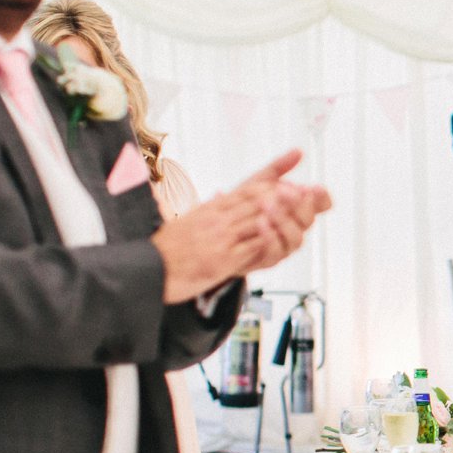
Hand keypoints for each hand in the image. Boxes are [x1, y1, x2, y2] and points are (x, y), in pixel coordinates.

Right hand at [154, 151, 327, 302]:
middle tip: (306, 192)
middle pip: (256, 200)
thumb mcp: (187, 223)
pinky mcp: (221, 258)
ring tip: (302, 210)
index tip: (291, 182)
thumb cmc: (165, 250)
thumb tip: (219, 198)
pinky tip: (284, 236)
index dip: (271, 184)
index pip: (246, 190)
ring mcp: (220, 238)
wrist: (146, 270)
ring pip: (257, 219)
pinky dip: (269, 239)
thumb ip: (208, 211)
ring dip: (281, 214)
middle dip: (283, 196)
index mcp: (210, 209)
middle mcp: (217, 219)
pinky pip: (251, 247)